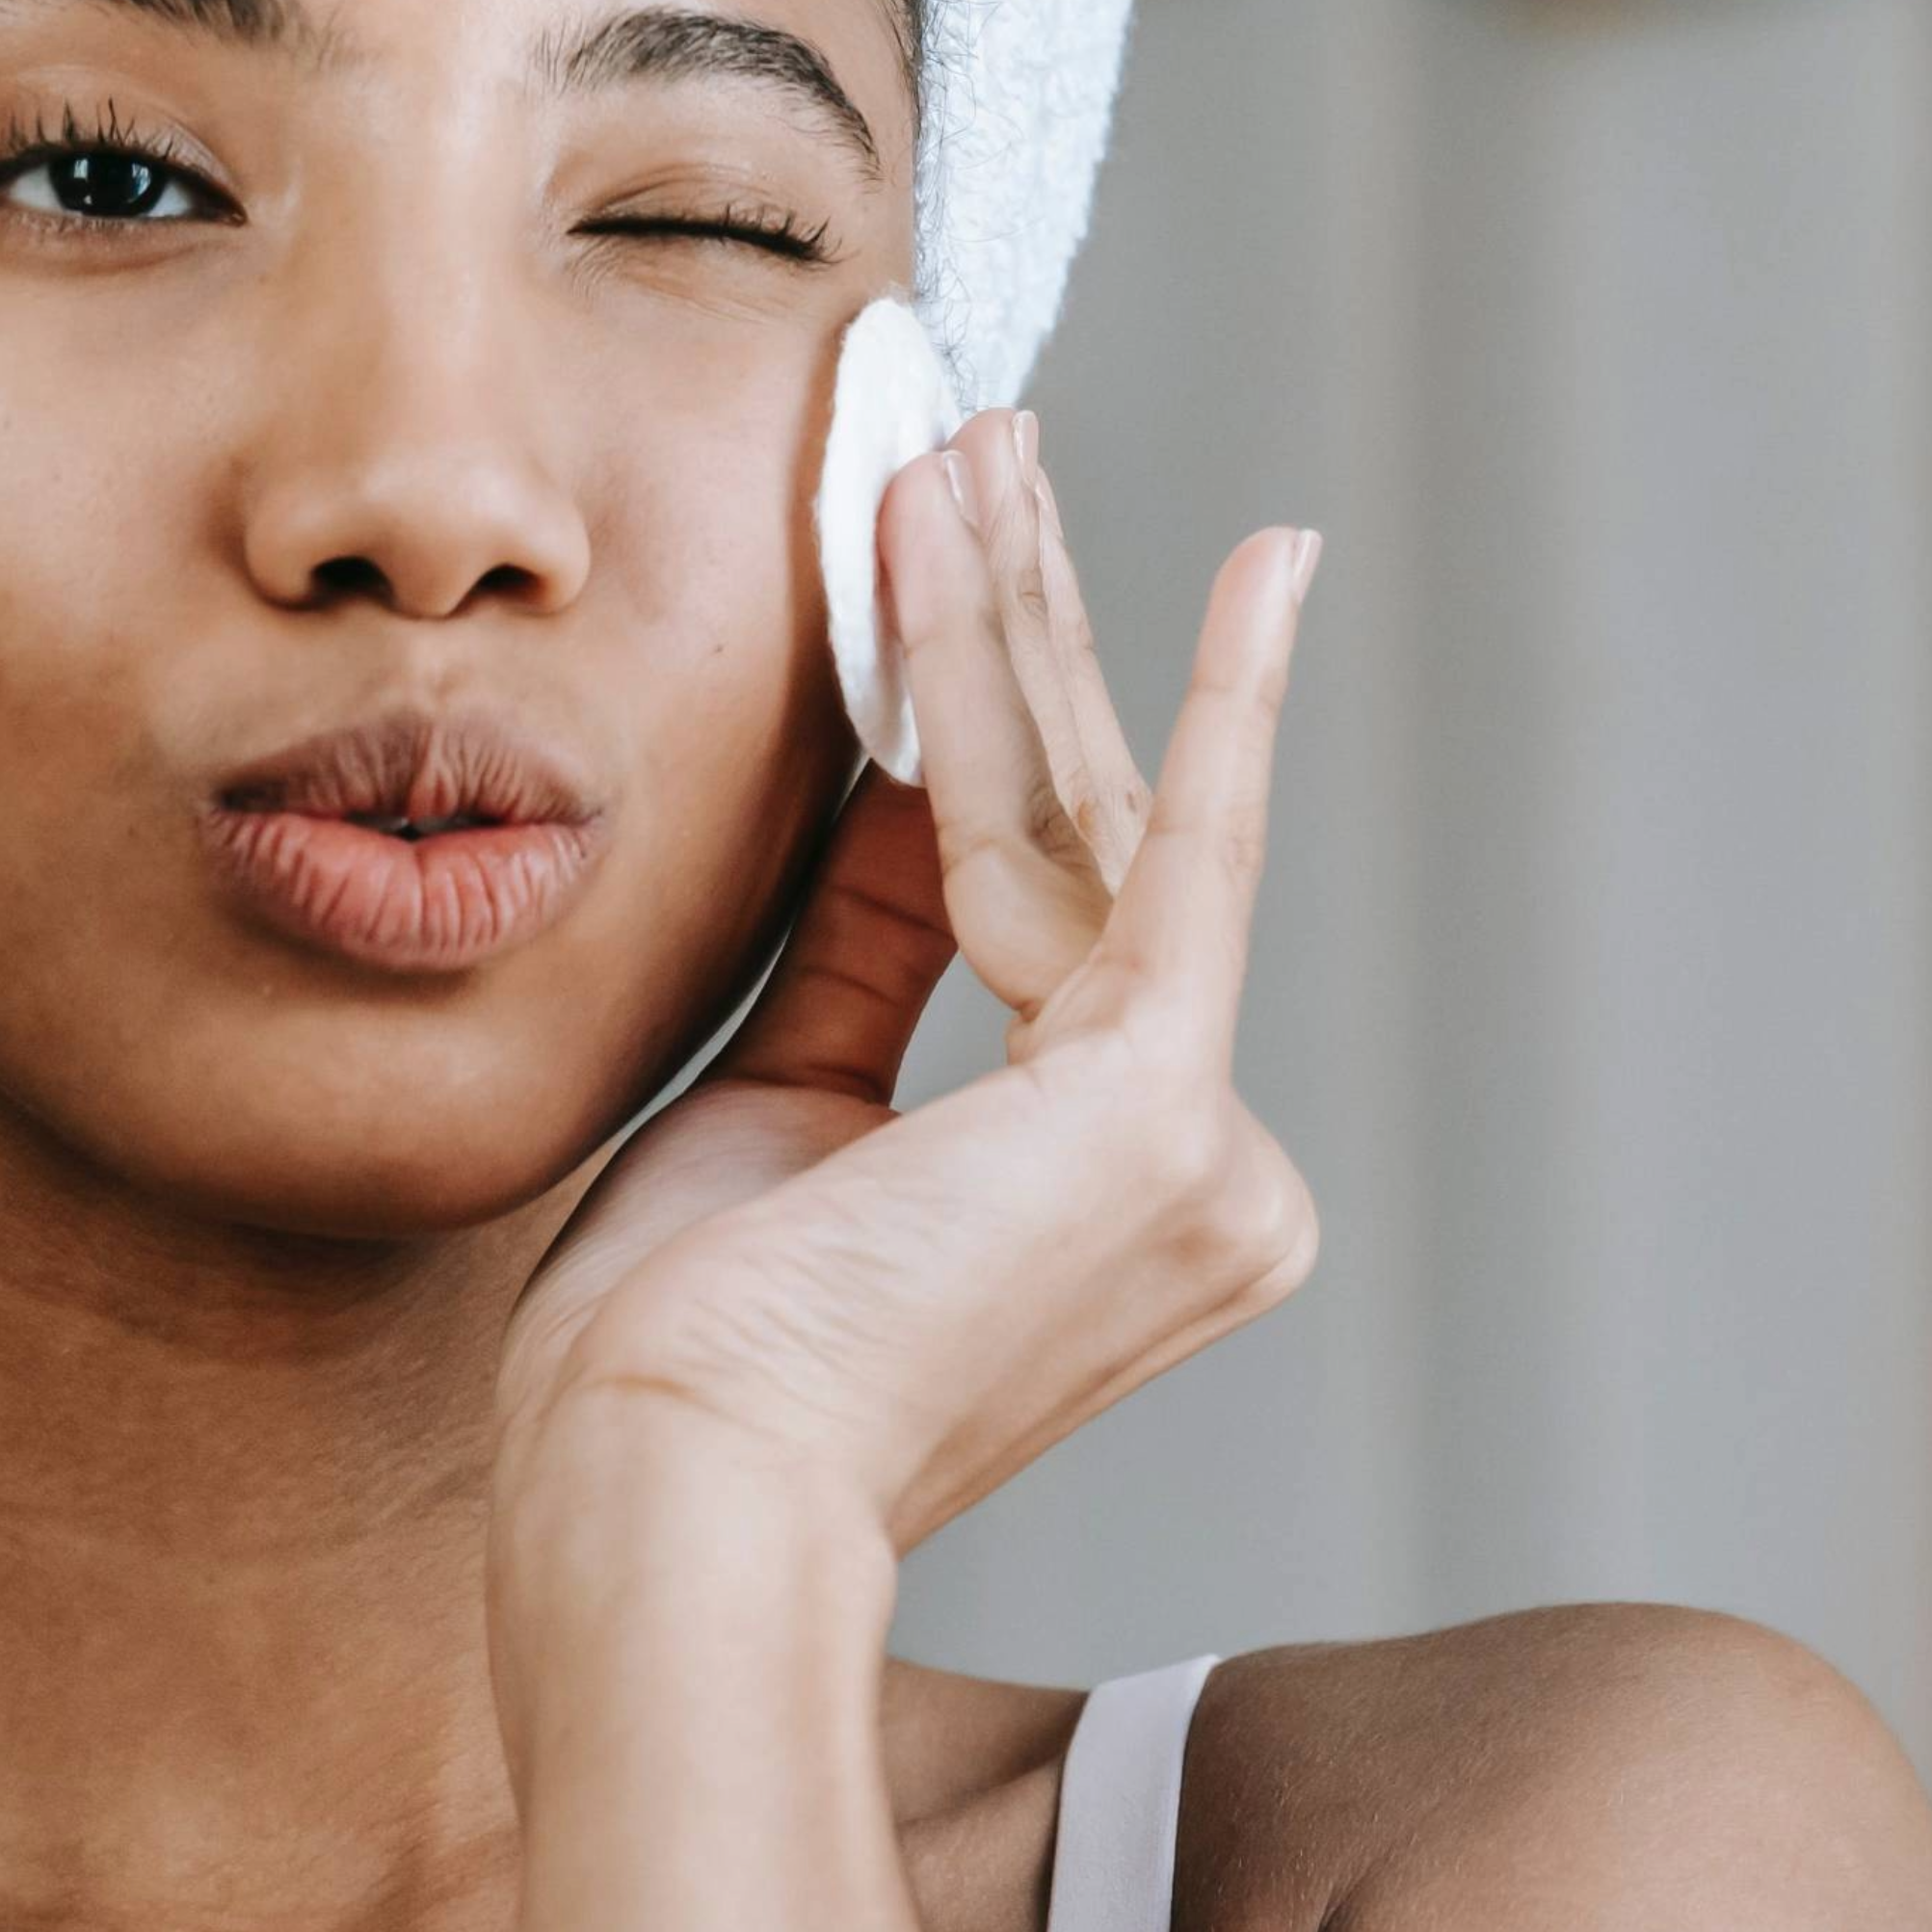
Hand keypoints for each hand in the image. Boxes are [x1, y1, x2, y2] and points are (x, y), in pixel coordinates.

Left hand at [493, 409, 1322, 1568]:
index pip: (1051, 911)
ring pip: (1092, 817)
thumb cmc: (680, 1359)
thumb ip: (877, 945)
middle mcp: (1208, 1184)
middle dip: (1019, 628)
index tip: (961, 577)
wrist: (663, 1493)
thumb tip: (924, 775)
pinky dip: (1216, 695)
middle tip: (981, 445)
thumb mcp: (778, 1103)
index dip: (990, 726)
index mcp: (1112, 1202)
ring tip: (977, 438)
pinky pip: (1181, 850)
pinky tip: (1268, 569)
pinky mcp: (1165, 1106)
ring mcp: (1205, 1153)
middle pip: (1089, 838)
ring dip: (1017, 614)